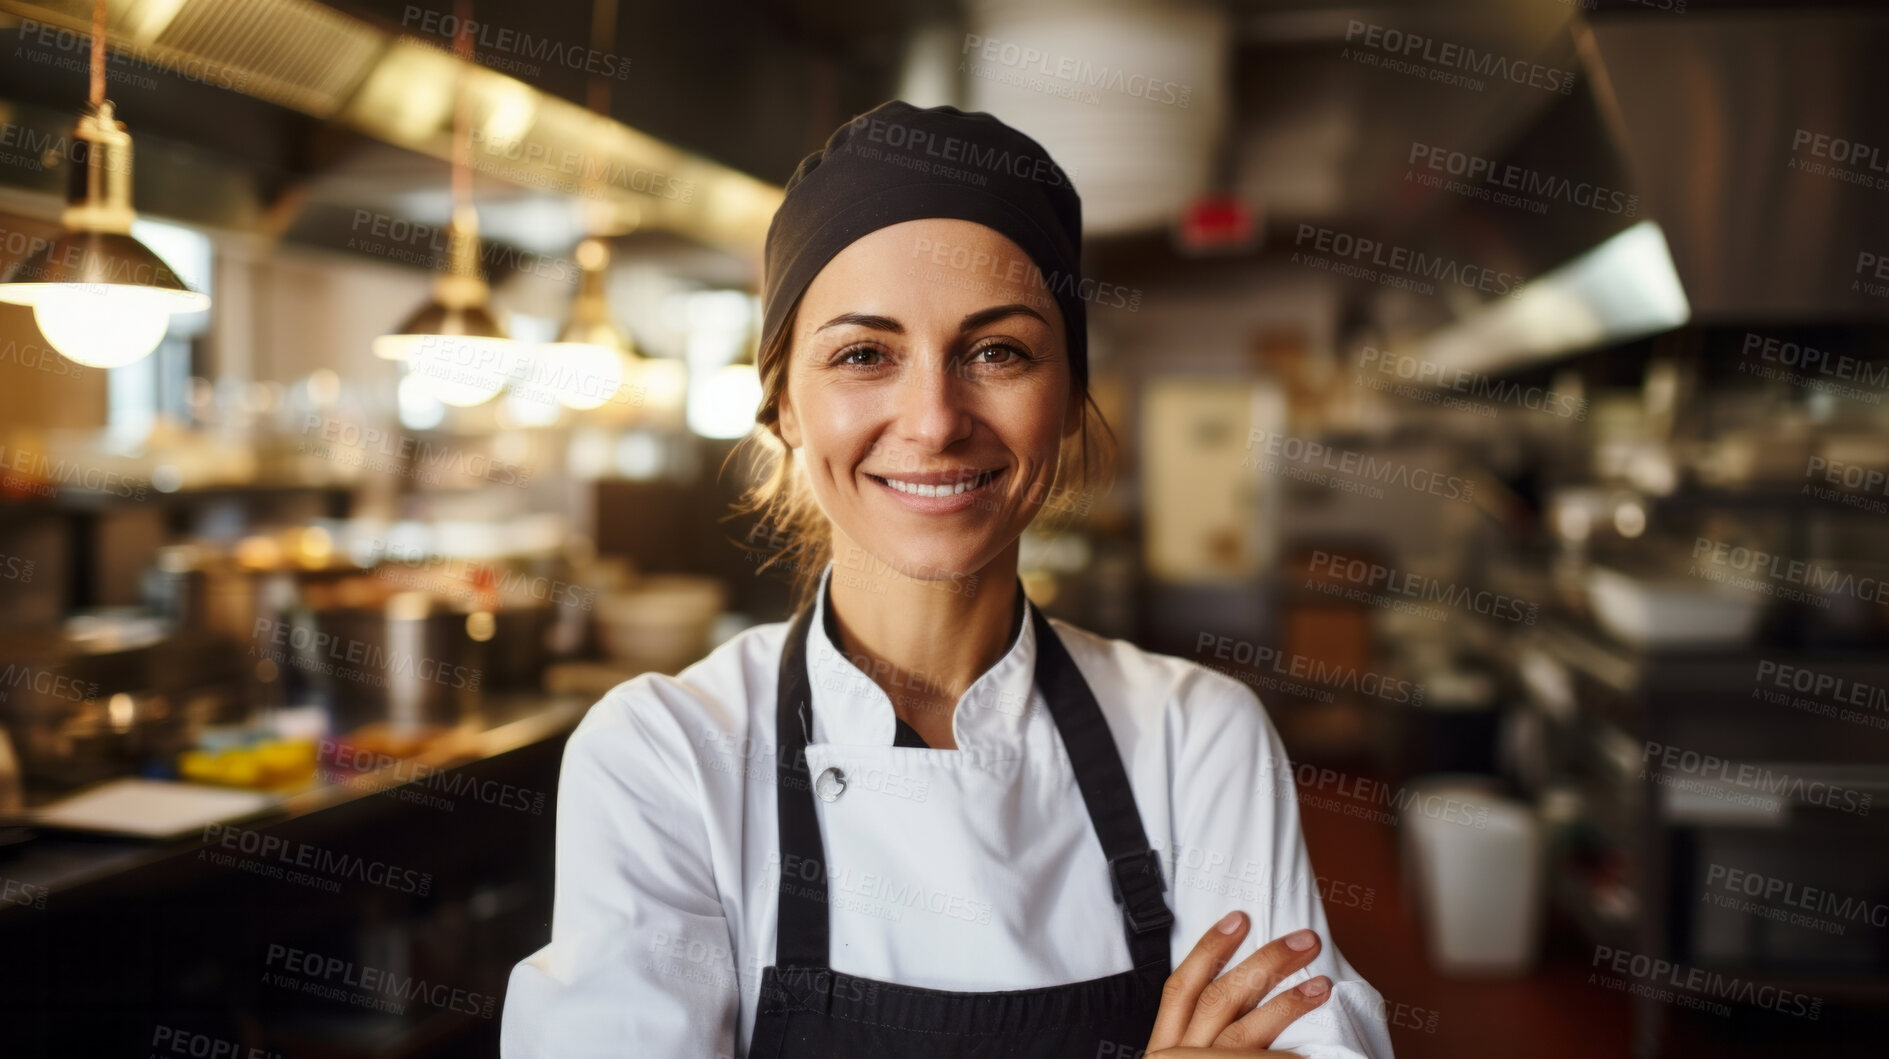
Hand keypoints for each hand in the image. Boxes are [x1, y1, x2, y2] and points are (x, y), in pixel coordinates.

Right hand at [1143, 911, 1331, 1056]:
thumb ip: (1205, 1035)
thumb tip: (1248, 990)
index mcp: (1164, 1045)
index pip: (1179, 988)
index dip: (1208, 949)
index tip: (1239, 919)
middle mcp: (1175, 1057)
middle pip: (1218, 999)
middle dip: (1265, 964)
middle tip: (1303, 941)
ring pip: (1244, 1031)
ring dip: (1287, 1004)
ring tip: (1321, 985)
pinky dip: (1289, 1054)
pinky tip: (1314, 1046)